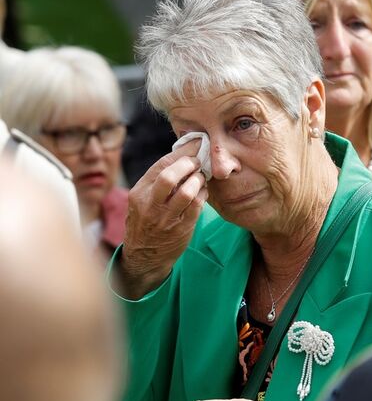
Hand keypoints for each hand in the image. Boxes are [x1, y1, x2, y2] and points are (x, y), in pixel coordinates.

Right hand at [119, 141, 206, 298]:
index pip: (160, 165)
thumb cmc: (146, 222)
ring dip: (198, 180)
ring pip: (187, 191)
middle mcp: (150, 204)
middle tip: (198, 161)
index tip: (194, 144)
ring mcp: (165, 218)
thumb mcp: (142, 200)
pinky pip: (197, 206)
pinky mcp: (181, 228)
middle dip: (189, 164)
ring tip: (201, 177)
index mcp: (139, 193)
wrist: (144, 256)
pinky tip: (203, 192)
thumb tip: (183, 155)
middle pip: (170, 176)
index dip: (180, 152)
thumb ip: (157, 181)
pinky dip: (203, 195)